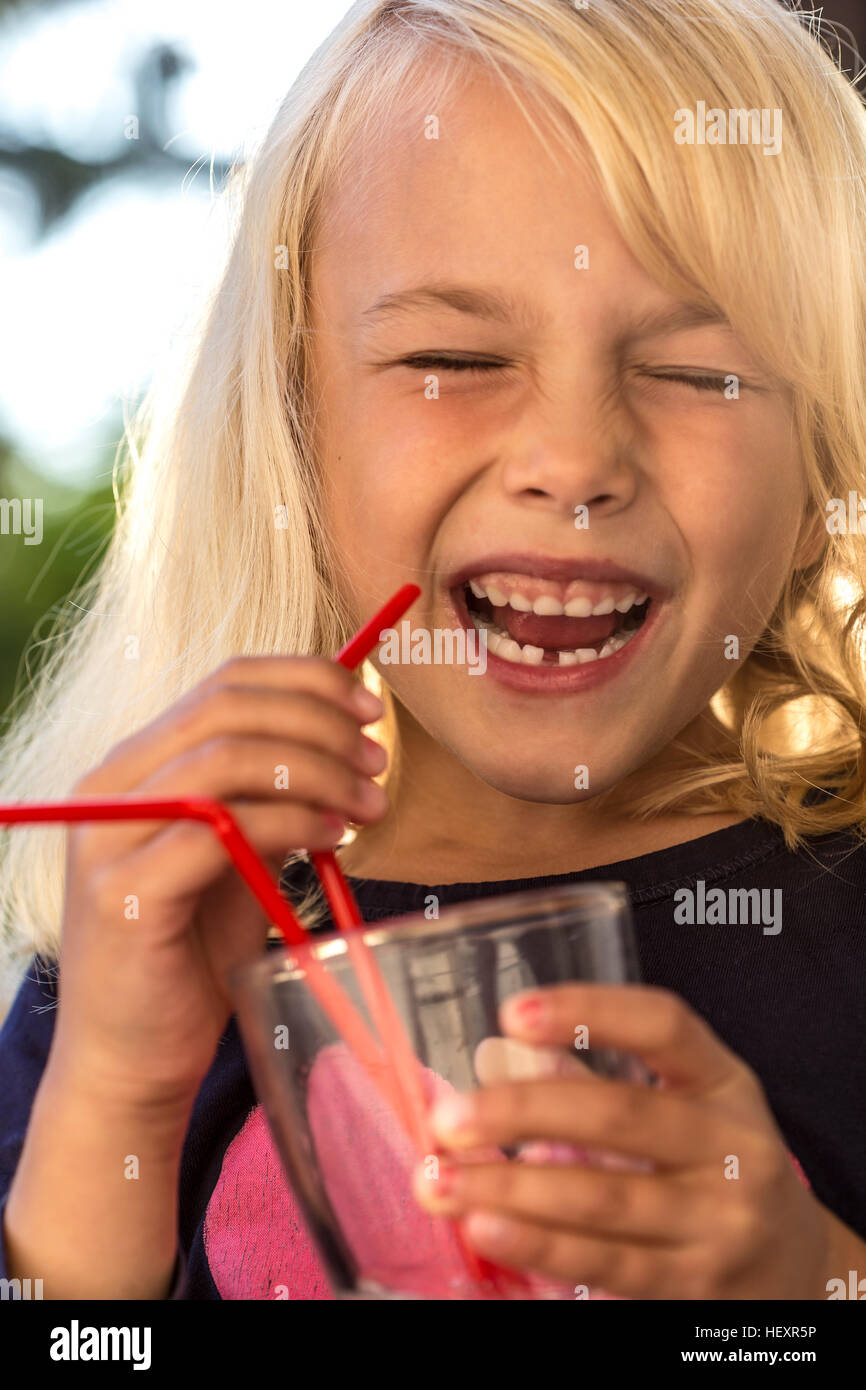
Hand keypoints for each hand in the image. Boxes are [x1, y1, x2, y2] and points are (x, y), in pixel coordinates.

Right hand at [51, 655, 387, 1116]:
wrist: (134, 1061)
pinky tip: (333, 838)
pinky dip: (292, 821)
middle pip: (227, 709)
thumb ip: (269, 795)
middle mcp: (110, 787)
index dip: (304, 679)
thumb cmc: (191, 956)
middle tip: (377, 761)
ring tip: (368, 805)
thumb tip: (345, 733)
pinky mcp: (125, 892)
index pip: (223, 682)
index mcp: (134, 765)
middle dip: (320, 724)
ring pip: (226, 760)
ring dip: (317, 771)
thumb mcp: (236, 855)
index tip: (367, 704)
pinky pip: (223, 830)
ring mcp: (110, 837)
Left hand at [413, 983, 843, 1298]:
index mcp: (722, 1081)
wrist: (794, 1266)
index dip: (588, 1009)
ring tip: (441, 1180)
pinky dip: (538, 1244)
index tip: (512, 1011)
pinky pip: (605, 1263)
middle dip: (520, 1111)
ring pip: (602, 1197)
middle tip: (450, 1118)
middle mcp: (729, 1145)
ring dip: (508, 1188)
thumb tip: (496, 1059)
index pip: (663, 1025)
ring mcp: (718, 1220)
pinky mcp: (693, 1284)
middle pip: (617, 1115)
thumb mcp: (685, 1106)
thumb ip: (599, 1081)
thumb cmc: (714, 1165)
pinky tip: (487, 1227)